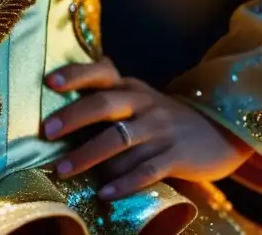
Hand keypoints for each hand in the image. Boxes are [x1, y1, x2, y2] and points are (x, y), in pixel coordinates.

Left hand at [42, 58, 252, 200]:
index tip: (49, 82)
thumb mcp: (136, 97)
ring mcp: (161, 130)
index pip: (100, 73)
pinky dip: (124, 182)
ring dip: (89, 157)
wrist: (218, 133)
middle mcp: (144, 104)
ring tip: (62, 171)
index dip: (75, 75)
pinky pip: (146, 170)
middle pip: (104, 105)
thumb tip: (56, 90)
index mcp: (130, 87)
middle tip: (47, 132)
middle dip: (73, 117)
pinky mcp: (176, 157)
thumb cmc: (160, 117)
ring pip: (120, 142)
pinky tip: (104, 193)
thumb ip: (105, 94)